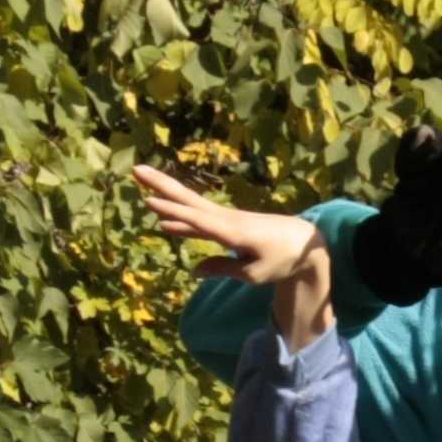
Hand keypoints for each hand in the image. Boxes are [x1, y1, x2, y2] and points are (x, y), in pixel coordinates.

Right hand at [131, 164, 326, 289]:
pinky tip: (164, 220)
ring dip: (166, 193)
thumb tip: (194, 270)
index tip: (149, 202)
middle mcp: (226, 219)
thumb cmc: (282, 260)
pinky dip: (181, 218)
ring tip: (142, 179)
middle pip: (188, 201)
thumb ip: (223, 269)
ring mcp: (226, 219)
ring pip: (190, 204)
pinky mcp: (228, 224)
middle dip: (162, 186)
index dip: (174, 214)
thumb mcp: (254, 273)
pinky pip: (199, 218)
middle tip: (135, 169)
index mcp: (233, 232)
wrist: (305, 243)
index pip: (198, 221)